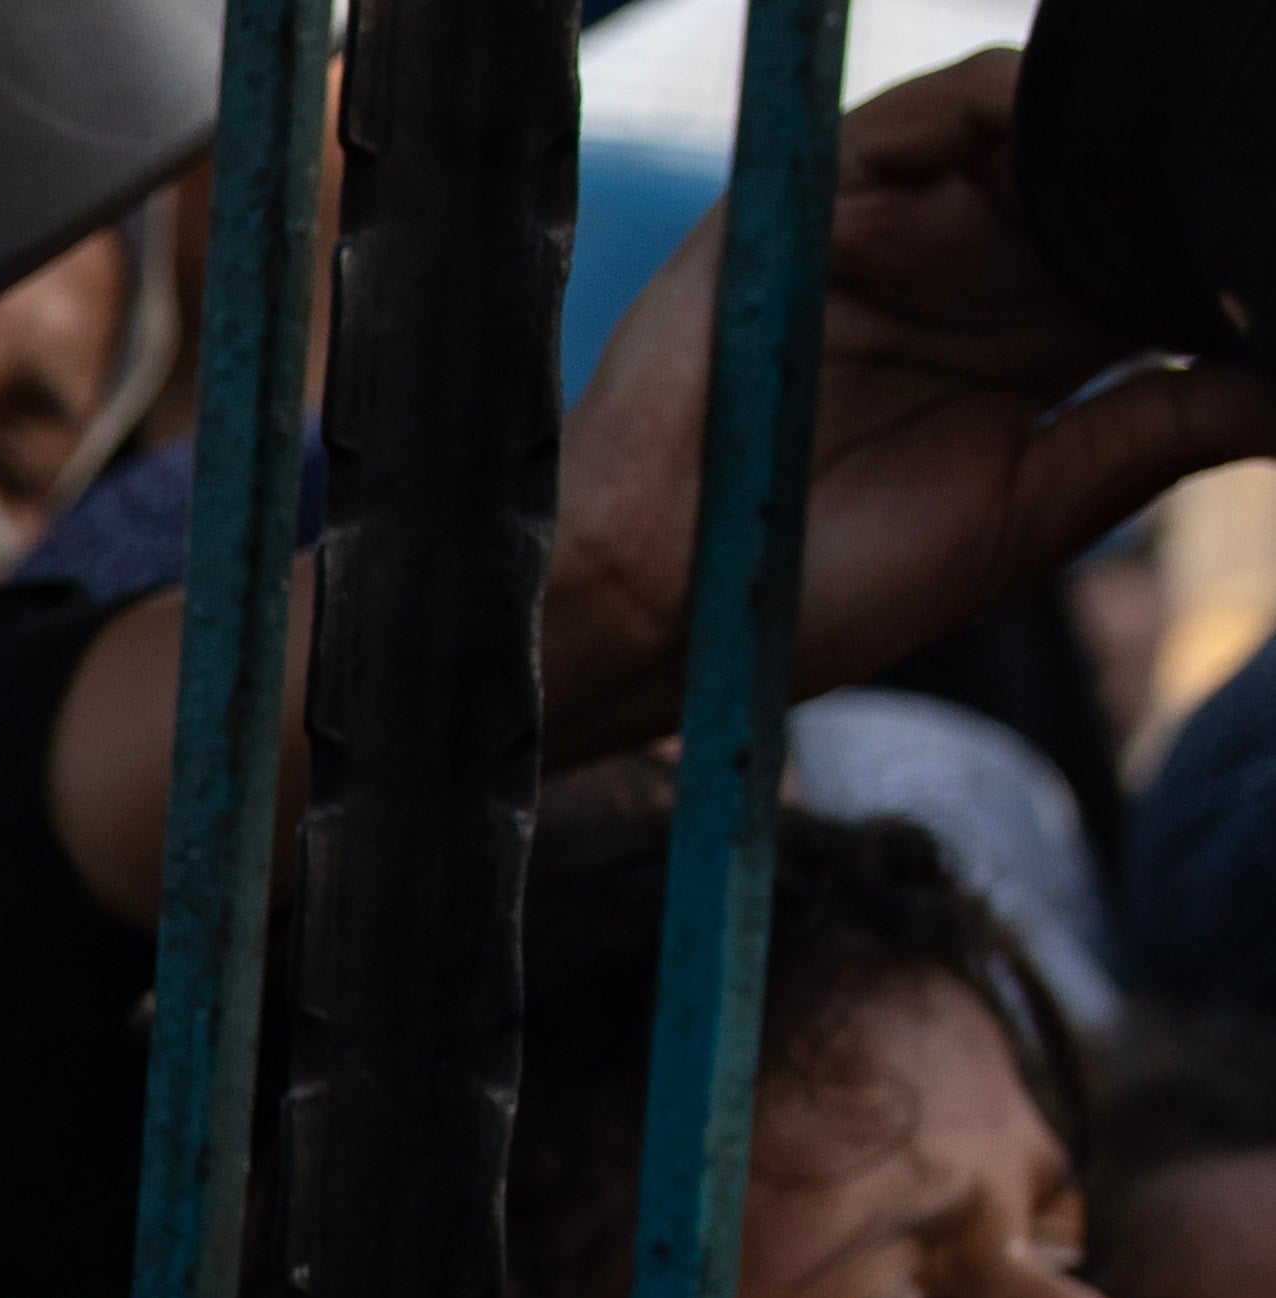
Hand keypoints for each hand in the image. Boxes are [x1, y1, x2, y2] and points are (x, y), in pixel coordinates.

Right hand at [544, 53, 1275, 772]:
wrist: (668, 611)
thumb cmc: (826, 584)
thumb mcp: (1037, 507)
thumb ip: (1165, 428)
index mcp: (1035, 342)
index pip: (1152, 252)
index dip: (1219, 236)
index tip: (1274, 239)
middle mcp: (973, 270)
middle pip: (1102, 180)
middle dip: (1173, 172)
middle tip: (1247, 163)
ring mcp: (896, 231)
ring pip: (1027, 134)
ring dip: (1100, 133)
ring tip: (1170, 142)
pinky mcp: (815, 207)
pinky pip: (921, 116)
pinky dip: (998, 100)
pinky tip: (1057, 122)